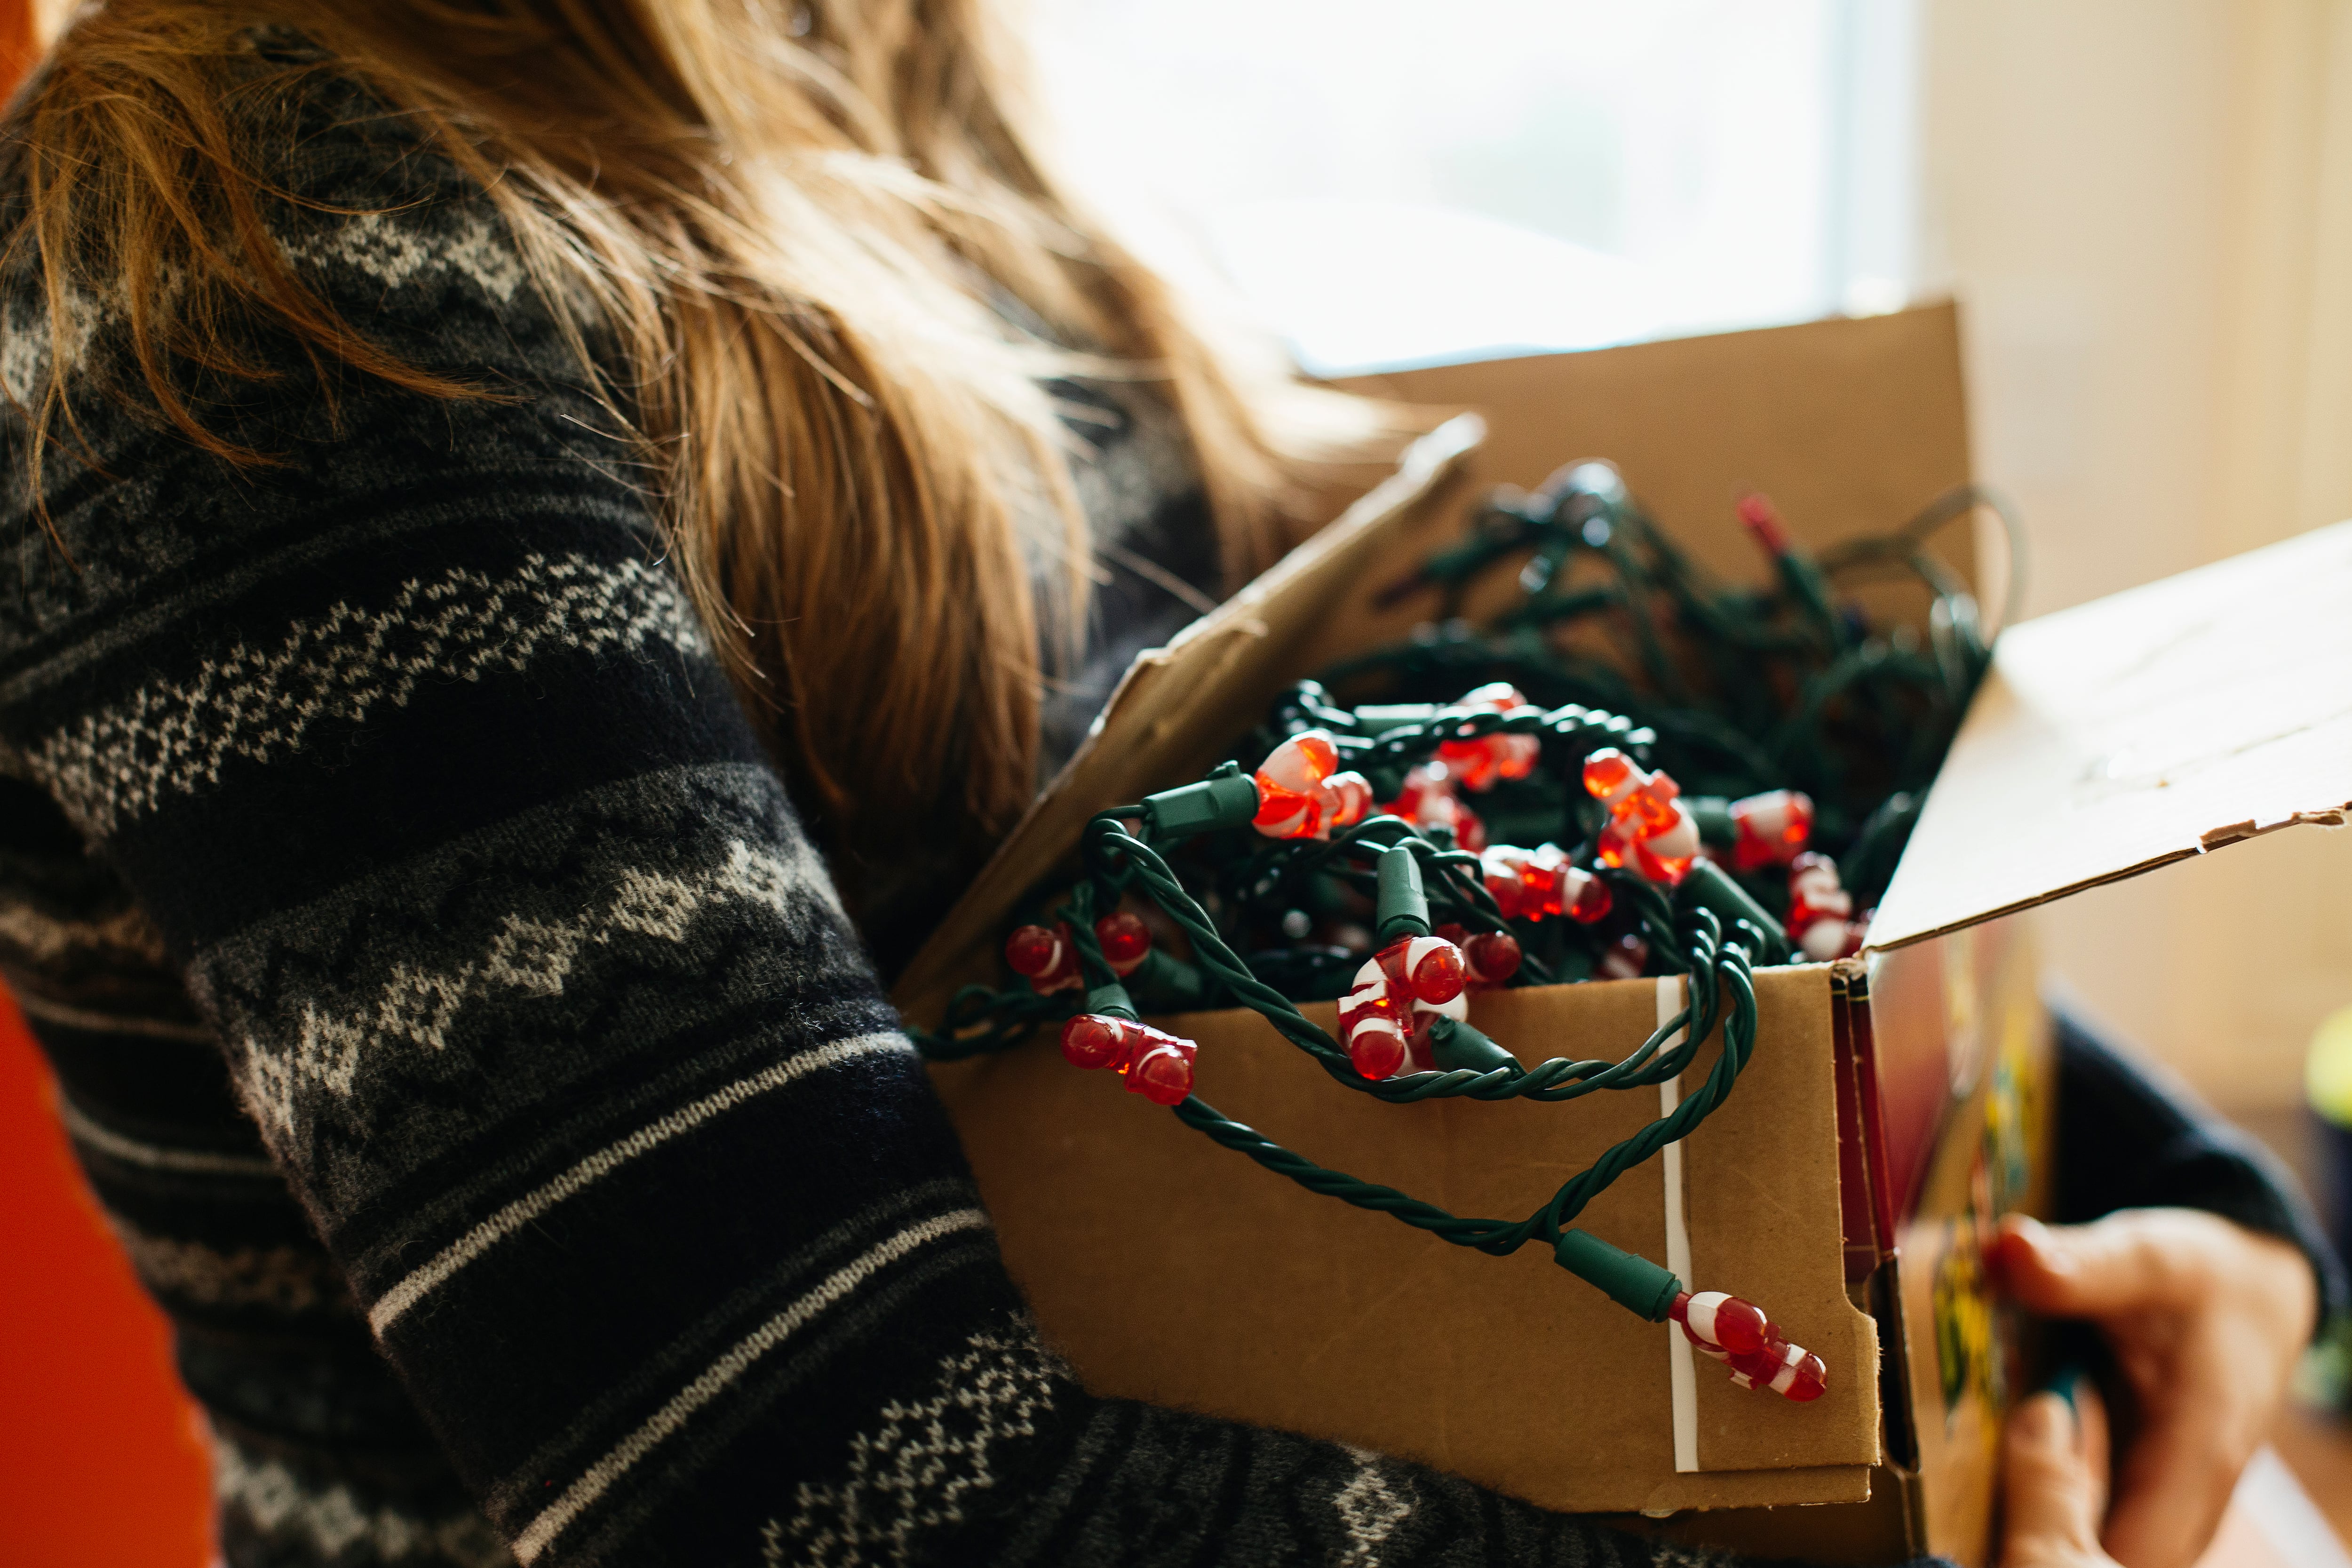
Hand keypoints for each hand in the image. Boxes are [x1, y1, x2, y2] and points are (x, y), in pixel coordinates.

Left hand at [1992, 1210, 2316, 1567]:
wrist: (2252, 1292)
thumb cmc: (2204, 1278)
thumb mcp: (2145, 1259)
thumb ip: (2081, 1265)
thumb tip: (2010, 1248)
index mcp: (2197, 1449)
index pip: (2134, 1545)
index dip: (2065, 1548)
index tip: (1991, 1508)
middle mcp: (2189, 1492)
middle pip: (2115, 1557)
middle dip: (2041, 1539)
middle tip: (1965, 1490)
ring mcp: (2170, 1498)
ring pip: (2107, 1545)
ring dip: (2042, 1518)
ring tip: (1971, 1473)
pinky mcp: (2147, 1490)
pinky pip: (2102, 1524)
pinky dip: (2051, 1503)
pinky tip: (1993, 1459)